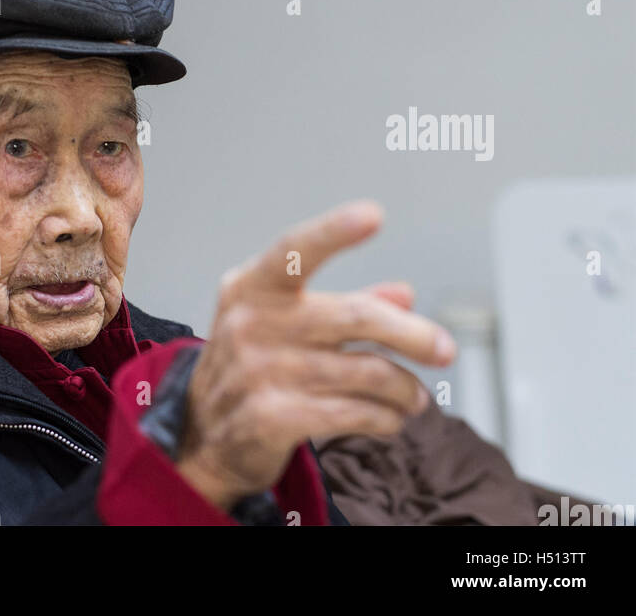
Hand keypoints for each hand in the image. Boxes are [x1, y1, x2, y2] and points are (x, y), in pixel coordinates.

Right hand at [176, 201, 455, 511]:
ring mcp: (259, 371)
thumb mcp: (285, 322)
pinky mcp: (270, 418)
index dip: (334, 231)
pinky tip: (391, 419)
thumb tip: (404, 294)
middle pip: (354, 317)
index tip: (373, 215)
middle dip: (411, 334)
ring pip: (364, 372)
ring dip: (402, 388)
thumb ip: (344, 304)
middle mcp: (252, 323)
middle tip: (444, 349)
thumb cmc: (254, 363)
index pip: (295, 250)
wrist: (203, 433)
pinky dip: (384, 418)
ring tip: (414, 396)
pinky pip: (351, 413)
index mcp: (252, 286)